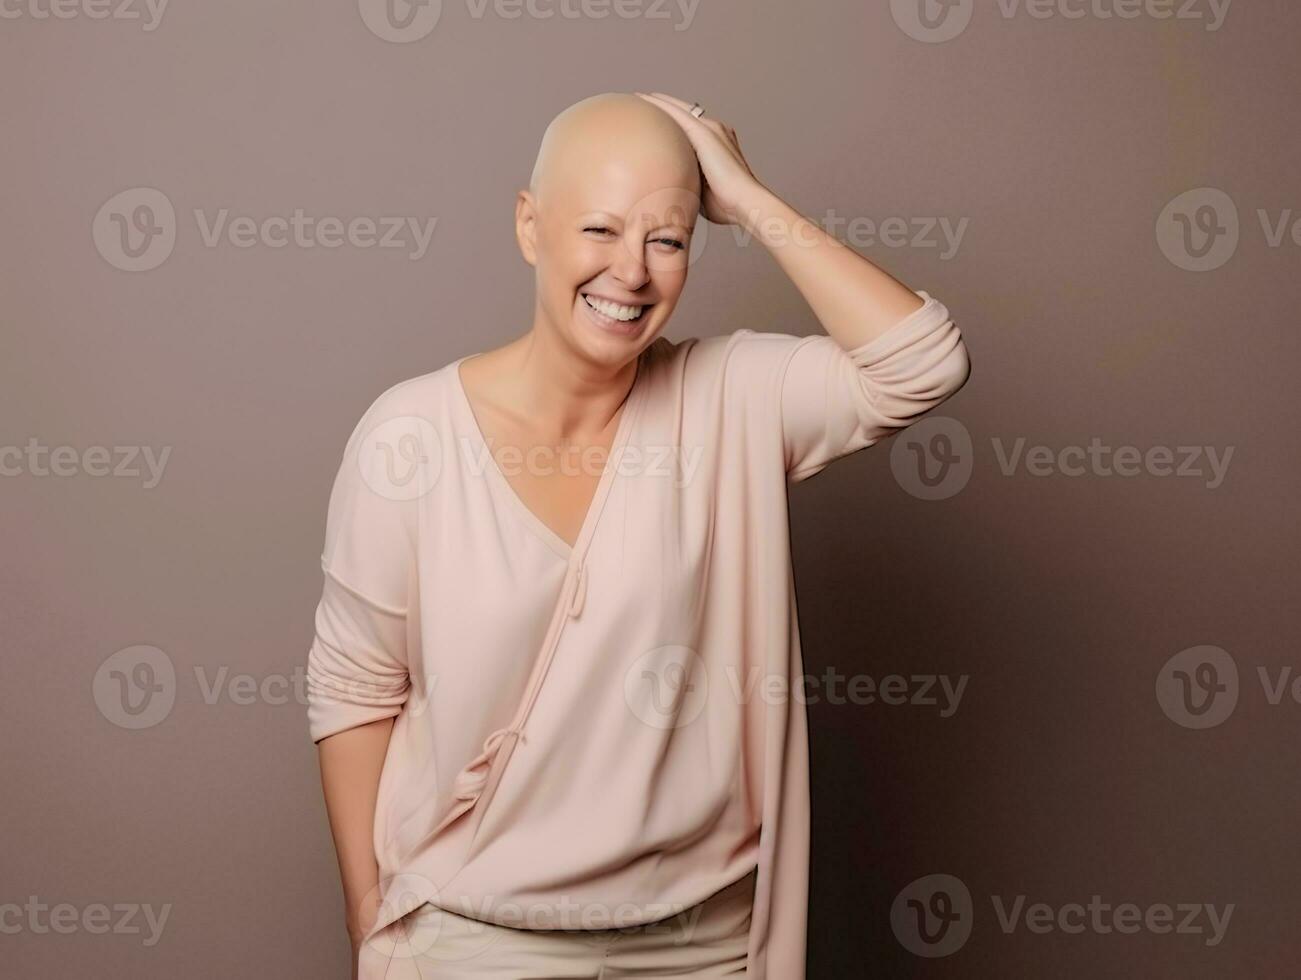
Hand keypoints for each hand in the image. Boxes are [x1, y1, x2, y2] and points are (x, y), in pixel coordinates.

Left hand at [634, 92, 767, 228]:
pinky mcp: (704, 132)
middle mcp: (715, 130)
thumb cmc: (726, 204)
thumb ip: (688, 180)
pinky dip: (660, 105)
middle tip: (641, 103)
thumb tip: (669, 188)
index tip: (654, 123)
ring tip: (638, 97)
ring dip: (658, 103)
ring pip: (678, 110)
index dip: (672, 124)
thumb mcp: (702, 187)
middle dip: (664, 109)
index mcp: (717, 143)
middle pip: (683, 114)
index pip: (690, 128)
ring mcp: (711, 128)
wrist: (744, 202)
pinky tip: (643, 99)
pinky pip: (676, 113)